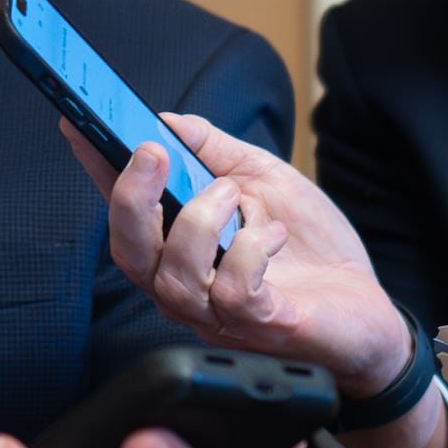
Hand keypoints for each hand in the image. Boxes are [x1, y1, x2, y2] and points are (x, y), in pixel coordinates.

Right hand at [68, 113, 447, 447]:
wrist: (369, 311)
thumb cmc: (313, 251)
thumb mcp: (268, 182)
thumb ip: (219, 153)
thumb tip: (169, 120)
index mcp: (182, 249)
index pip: (127, 211)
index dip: (98, 170)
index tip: (78, 124)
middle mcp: (188, 286)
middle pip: (129, 251)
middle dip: (131, 198)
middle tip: (151, 152)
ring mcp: (219, 314)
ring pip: (174, 275)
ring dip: (200, 220)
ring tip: (234, 194)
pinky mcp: (259, 326)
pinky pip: (233, 294)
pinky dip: (251, 251)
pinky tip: (273, 234)